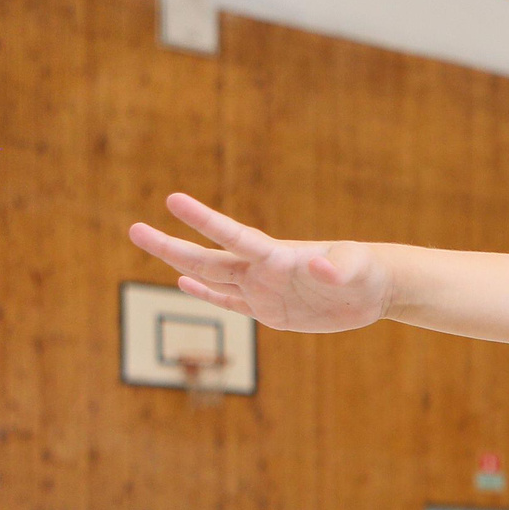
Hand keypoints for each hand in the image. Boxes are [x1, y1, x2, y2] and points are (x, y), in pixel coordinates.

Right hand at [128, 193, 391, 331]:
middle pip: (207, 258)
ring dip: (179, 264)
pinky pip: (231, 303)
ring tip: (147, 241)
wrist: (374, 287)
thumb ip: (337, 268)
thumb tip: (318, 268)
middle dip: (170, 245)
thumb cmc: (366, 270)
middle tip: (134, 228)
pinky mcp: (270, 310)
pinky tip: (183, 285)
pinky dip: (207, 295)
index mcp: (277, 255)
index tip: (172, 200)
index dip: (204, 221)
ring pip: (212, 278)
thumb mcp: (355, 269)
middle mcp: (262, 270)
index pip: (233, 236)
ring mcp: (262, 289)